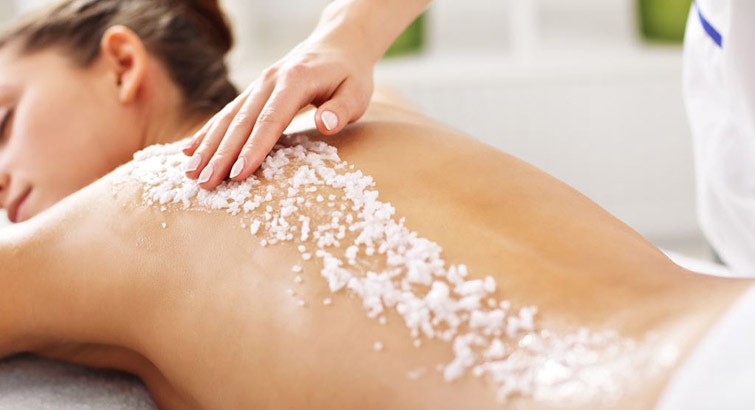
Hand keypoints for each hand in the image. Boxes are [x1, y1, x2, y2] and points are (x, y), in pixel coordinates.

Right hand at [182, 36, 374, 189]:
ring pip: (228, 118)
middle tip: (205, 183)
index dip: (253, 148)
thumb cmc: (349, 75)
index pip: (271, 120)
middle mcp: (269, 81)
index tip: (238, 174)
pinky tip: (189, 150)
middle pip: (241, 121)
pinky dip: (207, 132)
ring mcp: (258, 85)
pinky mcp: (253, 93)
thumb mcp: (356, 91)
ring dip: (208, 146)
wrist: (337, 44)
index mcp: (295, 81)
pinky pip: (226, 113)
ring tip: (190, 173)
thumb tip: (325, 125)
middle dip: (221, 154)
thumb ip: (341, 109)